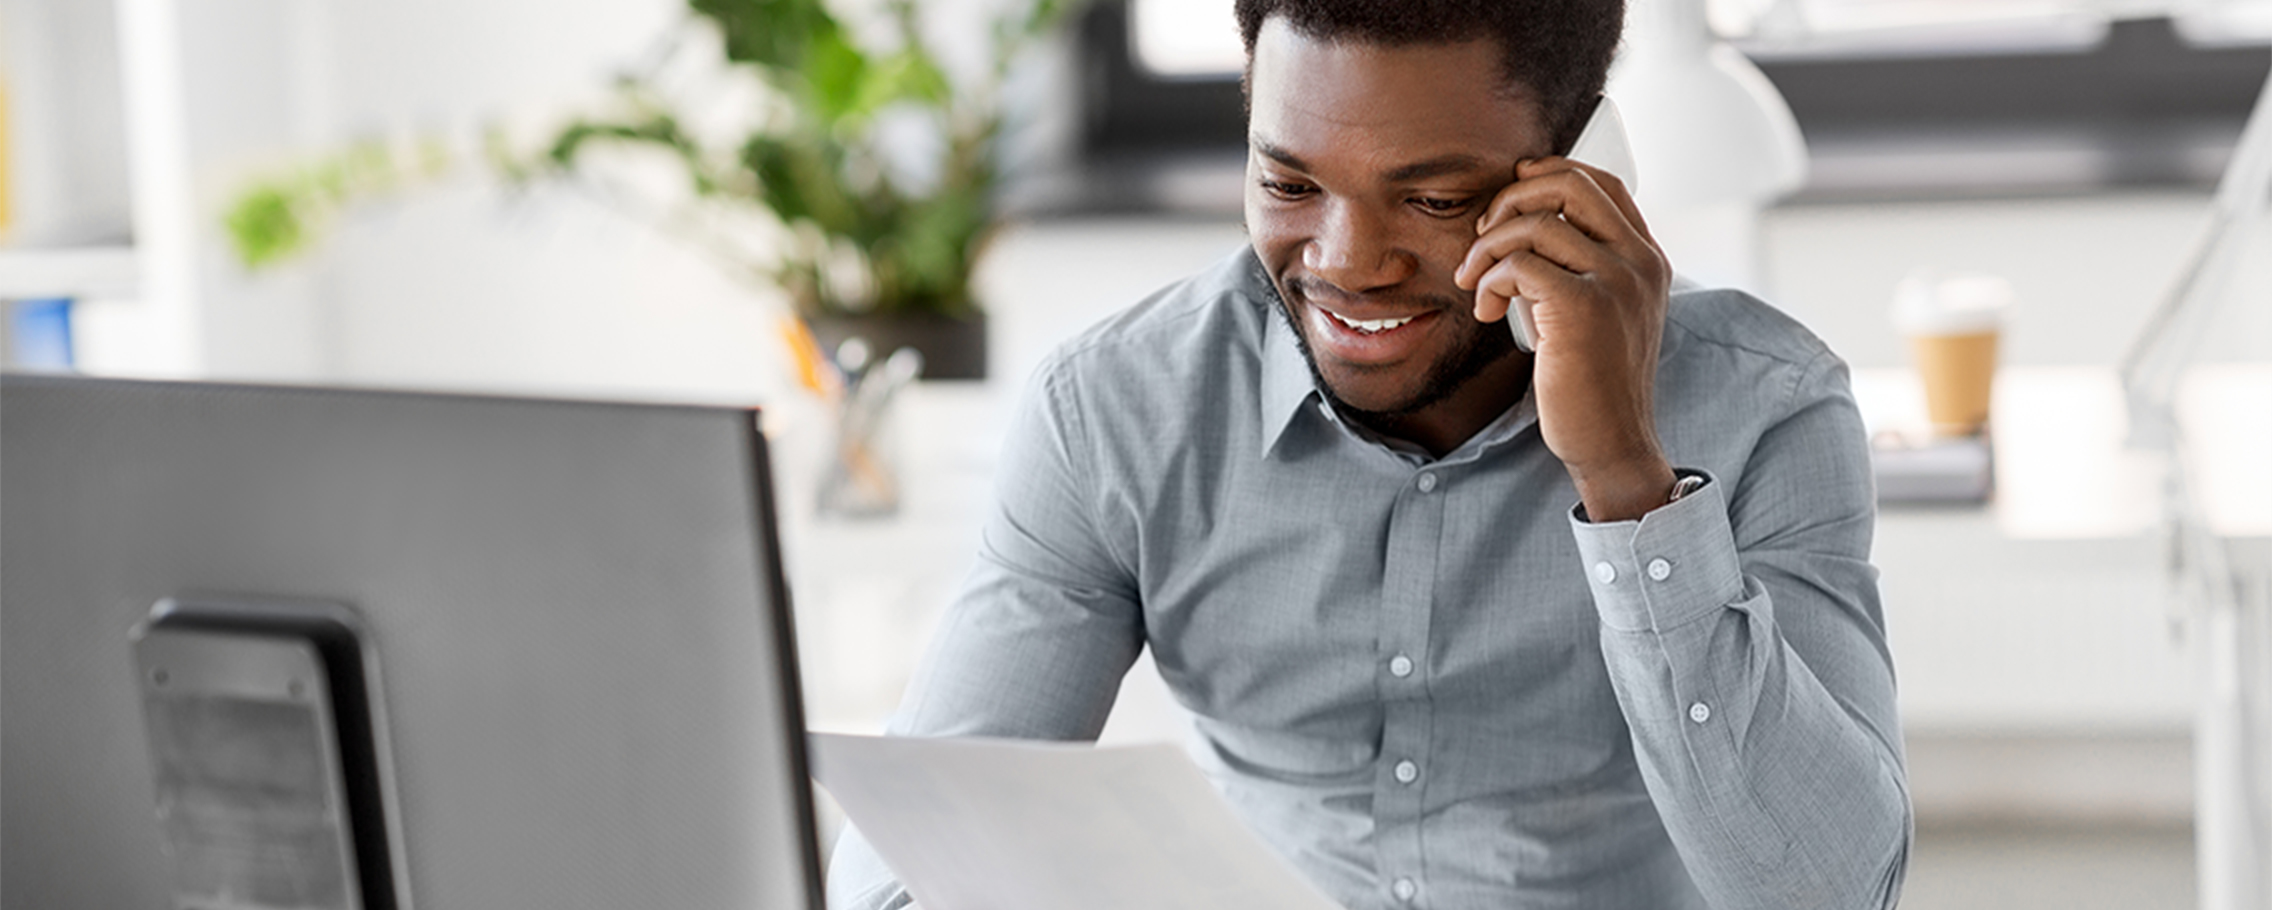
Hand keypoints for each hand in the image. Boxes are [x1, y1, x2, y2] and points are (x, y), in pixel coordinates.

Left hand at [1454, 157, 1675, 521]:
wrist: (1611, 441)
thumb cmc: (1590, 382)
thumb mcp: (1593, 311)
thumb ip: (1573, 266)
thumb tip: (1517, 226)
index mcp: (1646, 258)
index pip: (1601, 183)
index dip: (1548, 174)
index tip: (1510, 194)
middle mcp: (1639, 261)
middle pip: (1569, 184)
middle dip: (1511, 199)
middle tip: (1483, 236)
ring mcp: (1617, 281)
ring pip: (1536, 223)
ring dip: (1488, 248)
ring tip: (1475, 283)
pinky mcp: (1584, 308)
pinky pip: (1520, 263)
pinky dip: (1490, 280)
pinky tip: (1487, 310)